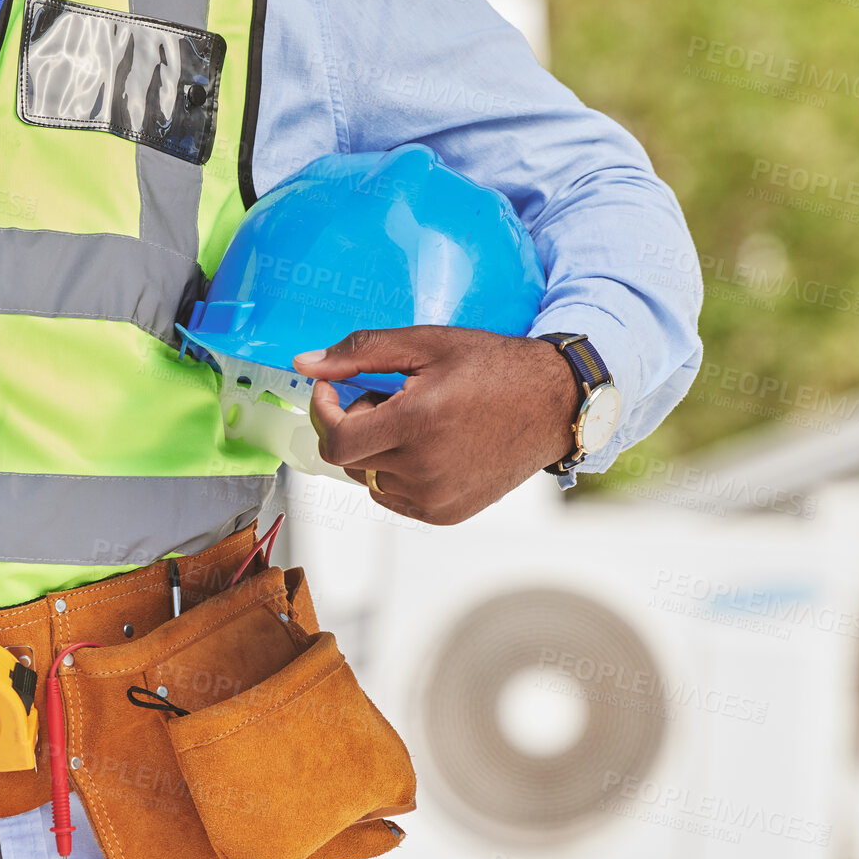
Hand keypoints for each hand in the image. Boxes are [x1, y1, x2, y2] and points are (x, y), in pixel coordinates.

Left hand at [294, 326, 578, 524]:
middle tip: (390, 397)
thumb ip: (361, 351)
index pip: (336, 439)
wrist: (553, 404)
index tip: (332, 389)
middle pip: (349, 458)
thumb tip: (305, 364)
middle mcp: (424, 469)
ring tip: (416, 420)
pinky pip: (393, 496)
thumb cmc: (493, 367)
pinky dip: (396, 472)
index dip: (323, 412)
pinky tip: (428, 445)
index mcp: (417, 424)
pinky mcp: (446, 514)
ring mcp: (436, 497)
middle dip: (354, 424)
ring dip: (376, 448)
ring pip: (369, 478)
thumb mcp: (427, 343)